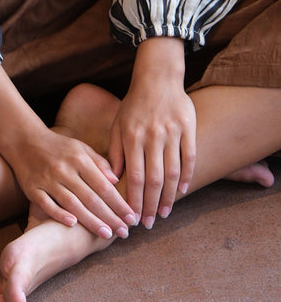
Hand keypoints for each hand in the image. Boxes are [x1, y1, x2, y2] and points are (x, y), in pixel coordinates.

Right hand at [0, 66, 134, 238]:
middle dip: (110, 217)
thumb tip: (117, 181)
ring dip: (90, 220)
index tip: (131, 217)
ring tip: (106, 234)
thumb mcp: (80, 148)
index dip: (119, 203)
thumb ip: (99, 163)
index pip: (103, 186)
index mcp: (79, 159)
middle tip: (124, 232)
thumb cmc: (57, 146)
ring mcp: (47, 179)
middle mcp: (64, 170)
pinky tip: (73, 225)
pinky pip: (47, 204)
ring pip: (72, 203)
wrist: (23, 140)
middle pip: (91, 198)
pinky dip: (59, 214)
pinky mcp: (32, 188)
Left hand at [108, 38, 195, 227]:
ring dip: (170, 197)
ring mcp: (172, 133)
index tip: (133, 217)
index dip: (135, 200)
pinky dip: (187, 176)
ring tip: (165, 213)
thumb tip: (112, 180)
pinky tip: (182, 191)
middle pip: (154, 180)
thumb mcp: (118, 124)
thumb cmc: (134, 104)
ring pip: (173, 172)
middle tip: (149, 223)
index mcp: (132, 137)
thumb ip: (115, 151)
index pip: (134, 177)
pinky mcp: (188, 128)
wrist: (157, 77)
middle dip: (151, 205)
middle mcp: (152, 137)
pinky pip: (190, 157)